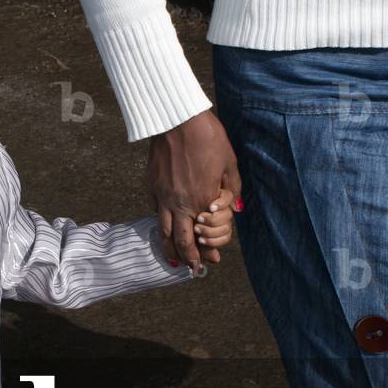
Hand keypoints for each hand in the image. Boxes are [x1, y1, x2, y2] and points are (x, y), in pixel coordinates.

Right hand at [148, 110, 241, 272]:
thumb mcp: (229, 162)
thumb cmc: (207, 137)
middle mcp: (181, 204)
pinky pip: (155, 212)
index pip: (205, 237)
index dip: (209, 252)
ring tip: (174, 260)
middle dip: (188, 259)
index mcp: (203, 200)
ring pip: (163, 232)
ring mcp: (162, 196)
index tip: (212, 261)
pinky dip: (160, 225)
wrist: (176, 119)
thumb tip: (236, 208)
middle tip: (191, 268)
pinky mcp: (151, 186)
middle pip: (181, 242)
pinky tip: (164, 227)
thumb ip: (232, 189)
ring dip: (170, 249)